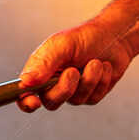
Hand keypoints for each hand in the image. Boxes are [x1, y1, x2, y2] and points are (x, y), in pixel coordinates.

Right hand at [17, 12, 138, 110]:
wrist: (114, 37)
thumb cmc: (84, 37)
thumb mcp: (62, 45)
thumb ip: (44, 63)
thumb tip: (25, 82)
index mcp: (40, 70)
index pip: (24, 93)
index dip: (26, 102)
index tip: (34, 102)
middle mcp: (53, 84)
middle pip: (51, 102)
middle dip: (64, 88)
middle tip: (73, 71)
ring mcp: (73, 91)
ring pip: (76, 100)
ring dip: (88, 79)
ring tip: (95, 62)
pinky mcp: (91, 95)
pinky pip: (93, 97)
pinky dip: (100, 80)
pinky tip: (103, 67)